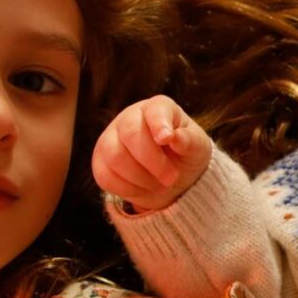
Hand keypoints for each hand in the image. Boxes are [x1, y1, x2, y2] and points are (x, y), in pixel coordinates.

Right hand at [92, 96, 212, 213]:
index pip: (154, 110)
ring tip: (160, 185)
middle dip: (153, 161)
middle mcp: (129, 118)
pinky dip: (127, 189)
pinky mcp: (100, 161)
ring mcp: (110, 138)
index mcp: (157, 108)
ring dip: (141, 178)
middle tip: (171, 178)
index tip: (167, 139)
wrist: (170, 177)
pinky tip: (143, 189)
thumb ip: (189, 140)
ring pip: (115, 157)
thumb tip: (175, 138)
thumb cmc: (185, 154)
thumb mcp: (197, 148)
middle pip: (131, 133)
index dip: (159, 123)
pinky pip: (105, 176)